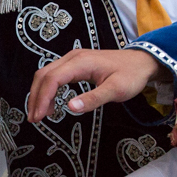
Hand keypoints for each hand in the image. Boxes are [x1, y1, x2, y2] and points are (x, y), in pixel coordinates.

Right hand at [27, 49, 161, 122]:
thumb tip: (70, 108)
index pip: (52, 79)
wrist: (142, 61)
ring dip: (39, 94)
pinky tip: (51, 104)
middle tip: (34, 119)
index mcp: (80, 62)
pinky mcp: (74, 64)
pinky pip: (54, 75)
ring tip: (40, 115)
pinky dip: (48, 90)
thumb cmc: (131, 75)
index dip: (42, 98)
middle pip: (44, 75)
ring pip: (46, 74)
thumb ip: (94, 99)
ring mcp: (72, 59)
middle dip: (35, 97)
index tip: (39, 117)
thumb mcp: (116, 90)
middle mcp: (72, 57)